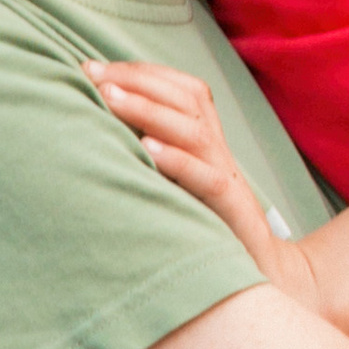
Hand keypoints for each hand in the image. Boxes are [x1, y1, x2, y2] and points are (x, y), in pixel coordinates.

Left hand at [87, 61, 325, 308]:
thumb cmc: (206, 231)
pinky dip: (179, 162)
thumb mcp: (174, 186)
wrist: (258, 280)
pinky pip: (209, 179)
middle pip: (187, 99)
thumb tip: (90, 131)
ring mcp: (228, 181)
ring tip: (110, 100)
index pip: (181, 89)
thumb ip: (148, 157)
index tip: (91, 68)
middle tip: (92, 76)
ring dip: (149, 111)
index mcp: (207, 142)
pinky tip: (147, 151)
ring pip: (195, 132)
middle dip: (137, 82)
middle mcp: (219, 154)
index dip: (140, 72)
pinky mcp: (233, 212)